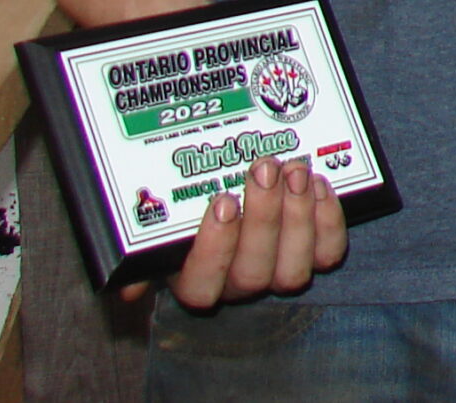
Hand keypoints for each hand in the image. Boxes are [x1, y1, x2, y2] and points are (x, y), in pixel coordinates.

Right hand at [125, 154, 346, 307]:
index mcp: (195, 279)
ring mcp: (279, 273)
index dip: (215, 248)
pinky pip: (329, 253)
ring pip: (293, 269)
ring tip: (295, 170)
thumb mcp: (159, 220)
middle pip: (253, 272)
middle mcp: (239, 284)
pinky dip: (329, 220)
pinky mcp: (316, 256)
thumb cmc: (192, 204)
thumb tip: (127, 283)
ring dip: (298, 215)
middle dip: (263, 217)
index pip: (200, 287)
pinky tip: (319, 184)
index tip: (221, 201)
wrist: (241, 184)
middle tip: (264, 167)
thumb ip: (140, 246)